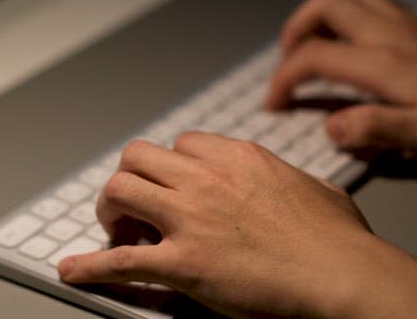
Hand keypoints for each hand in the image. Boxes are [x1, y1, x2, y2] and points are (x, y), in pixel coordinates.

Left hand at [58, 134, 416, 317]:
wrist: (341, 272)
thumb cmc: (338, 238)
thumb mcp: (320, 189)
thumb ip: (295, 180)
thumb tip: (294, 184)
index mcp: (240, 158)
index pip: (182, 144)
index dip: (170, 166)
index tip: (171, 184)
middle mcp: (209, 178)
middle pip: (140, 156)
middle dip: (132, 178)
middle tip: (137, 205)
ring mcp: (192, 218)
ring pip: (121, 191)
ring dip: (111, 210)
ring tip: (117, 231)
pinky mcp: (184, 262)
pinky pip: (120, 261)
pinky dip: (91, 266)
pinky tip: (75, 270)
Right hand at [266, 0, 416, 160]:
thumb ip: (374, 129)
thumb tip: (329, 126)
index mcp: (384, 63)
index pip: (314, 56)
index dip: (284, 79)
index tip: (275, 104)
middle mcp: (388, 33)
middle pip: (323, 6)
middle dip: (294, 33)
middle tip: (289, 68)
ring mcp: (404, 23)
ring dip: (320, 18)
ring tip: (314, 51)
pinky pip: (372, 1)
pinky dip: (348, 14)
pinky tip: (353, 43)